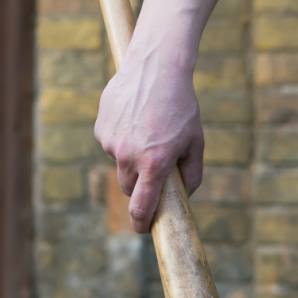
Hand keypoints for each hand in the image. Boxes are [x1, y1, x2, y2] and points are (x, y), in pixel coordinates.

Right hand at [94, 52, 203, 233]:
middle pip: (129, 188)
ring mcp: (111, 142)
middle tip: (154, 169)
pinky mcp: (101, 129)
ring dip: (132, 157)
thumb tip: (186, 196)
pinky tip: (135, 119)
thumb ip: (192, 173)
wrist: (156, 67)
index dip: (141, 223)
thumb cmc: (181, 105)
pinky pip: (111, 144)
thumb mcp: (196, 140)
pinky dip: (121, 139)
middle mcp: (129, 156)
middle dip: (140, 186)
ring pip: (120, 163)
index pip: (142, 206)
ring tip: (148, 130)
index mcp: (155, 163)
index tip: (143, 230)